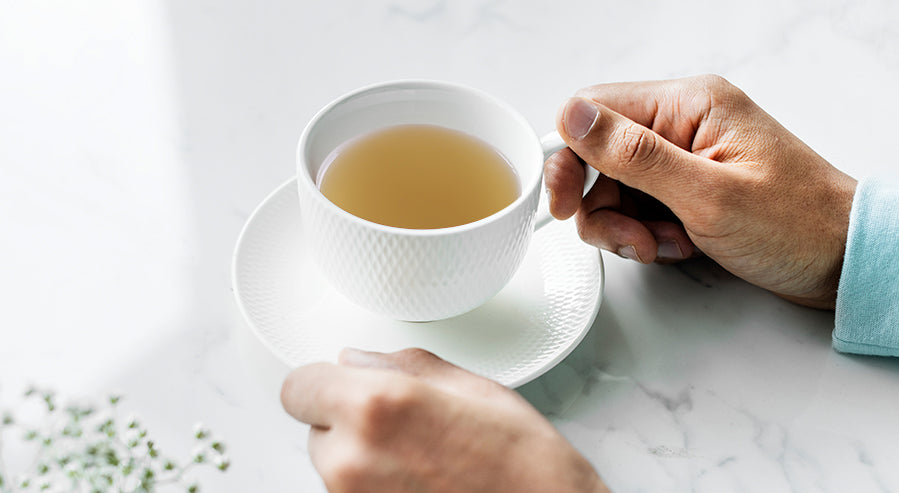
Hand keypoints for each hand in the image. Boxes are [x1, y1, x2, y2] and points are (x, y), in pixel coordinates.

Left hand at [281, 348, 608, 492]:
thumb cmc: (524, 464)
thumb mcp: (471, 388)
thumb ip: (401, 367)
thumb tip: (359, 361)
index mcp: (376, 407)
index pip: (298, 386)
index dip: (323, 382)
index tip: (341, 382)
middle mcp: (352, 460)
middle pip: (315, 426)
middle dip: (347, 420)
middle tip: (401, 425)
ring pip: (332, 464)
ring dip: (359, 456)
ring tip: (419, 457)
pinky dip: (372, 485)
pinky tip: (419, 481)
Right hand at [544, 75, 856, 308]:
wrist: (843, 261)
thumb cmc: (796, 225)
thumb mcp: (708, 195)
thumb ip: (635, 155)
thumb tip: (574, 117)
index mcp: (689, 105)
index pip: (595, 111)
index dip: (570, 158)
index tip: (565, 203)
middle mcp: (684, 123)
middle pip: (600, 155)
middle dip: (602, 204)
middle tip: (627, 237)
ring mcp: (686, 155)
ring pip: (615, 186)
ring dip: (626, 225)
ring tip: (663, 246)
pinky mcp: (690, 185)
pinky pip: (640, 205)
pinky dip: (646, 233)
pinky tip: (677, 246)